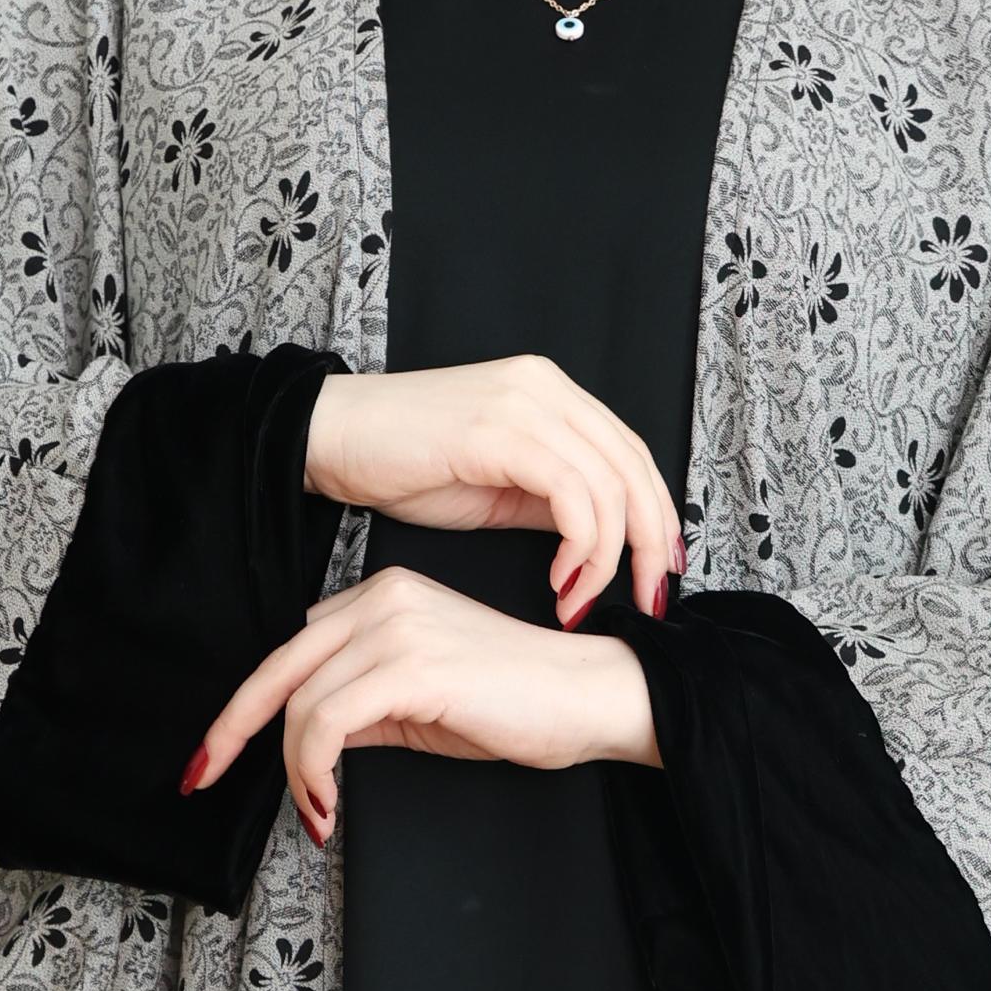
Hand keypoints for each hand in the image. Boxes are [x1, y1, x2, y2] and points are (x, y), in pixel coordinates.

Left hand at [186, 564, 658, 843]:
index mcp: (380, 598)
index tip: (217, 754)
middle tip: (201, 777)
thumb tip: (312, 744)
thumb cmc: (520, 704)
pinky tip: (327, 805)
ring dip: (293, 769)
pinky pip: (328, 721)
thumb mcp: (421, 707)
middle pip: (277, 667)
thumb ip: (362, 711)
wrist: (591, 698)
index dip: (247, 707)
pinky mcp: (411, 663)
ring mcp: (395, 625)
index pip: (291, 651)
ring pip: (300, 701)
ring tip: (316, 811)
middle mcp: (380, 598)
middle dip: (230, 729)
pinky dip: (313, 769)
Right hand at [302, 356, 682, 625]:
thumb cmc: (403, 465)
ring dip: (606, 558)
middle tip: (649, 600)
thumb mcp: (496, 485)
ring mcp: (524, 402)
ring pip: (608, 485)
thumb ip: (551, 499)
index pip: (631, 454)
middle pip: (634, 467)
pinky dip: (577, 545)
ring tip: (579, 603)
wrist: (330, 438)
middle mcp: (547, 388)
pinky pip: (570, 493)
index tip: (660, 573)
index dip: (657, 516)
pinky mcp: (498, 430)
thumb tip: (596, 539)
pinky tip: (557, 581)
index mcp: (552, 393)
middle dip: (651, 543)